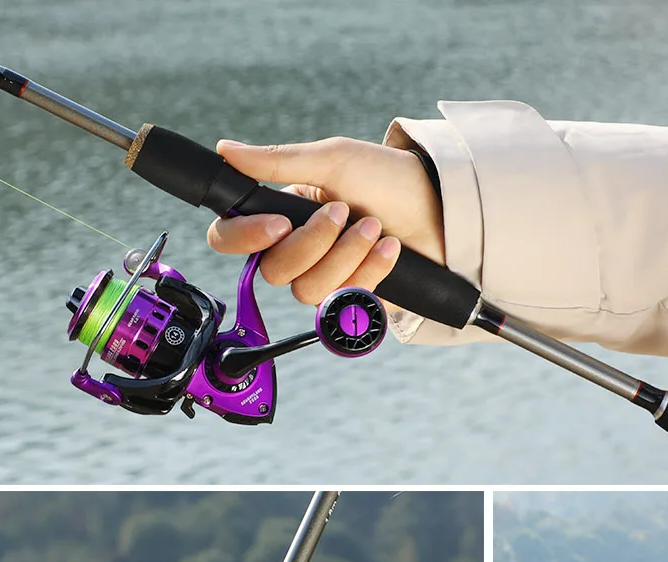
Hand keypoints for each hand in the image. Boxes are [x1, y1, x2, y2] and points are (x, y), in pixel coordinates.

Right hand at [206, 137, 445, 304]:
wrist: (441, 209)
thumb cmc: (388, 178)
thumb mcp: (333, 159)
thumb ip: (278, 161)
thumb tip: (225, 150)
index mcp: (282, 215)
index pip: (232, 238)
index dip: (245, 237)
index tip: (278, 224)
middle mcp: (299, 251)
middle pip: (275, 272)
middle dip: (315, 243)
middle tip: (345, 212)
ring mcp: (327, 279)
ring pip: (308, 291)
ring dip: (346, 257)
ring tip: (374, 228)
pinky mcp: (355, 302)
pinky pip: (344, 304)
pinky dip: (370, 274)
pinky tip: (389, 249)